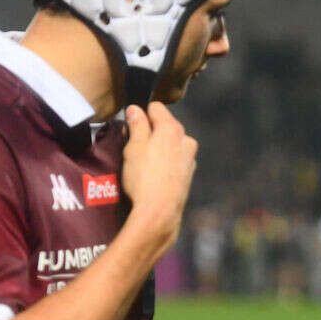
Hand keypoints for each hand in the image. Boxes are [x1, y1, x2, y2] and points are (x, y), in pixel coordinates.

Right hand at [121, 102, 197, 251]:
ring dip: (158, 148)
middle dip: (150, 132)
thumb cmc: (144, 178)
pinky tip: (154, 174)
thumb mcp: (134, 148)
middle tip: (133, 147)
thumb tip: (136, 110)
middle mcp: (186, 140)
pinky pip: (175, 159)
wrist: (160, 211)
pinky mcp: (189, 173)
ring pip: (171, 143)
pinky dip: (165, 162)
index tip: (131, 126)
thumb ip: (137, 125)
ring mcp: (189, 157)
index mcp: (172, 129)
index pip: (156, 108)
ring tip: (142, 164)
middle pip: (165, 125)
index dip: (141, 115)